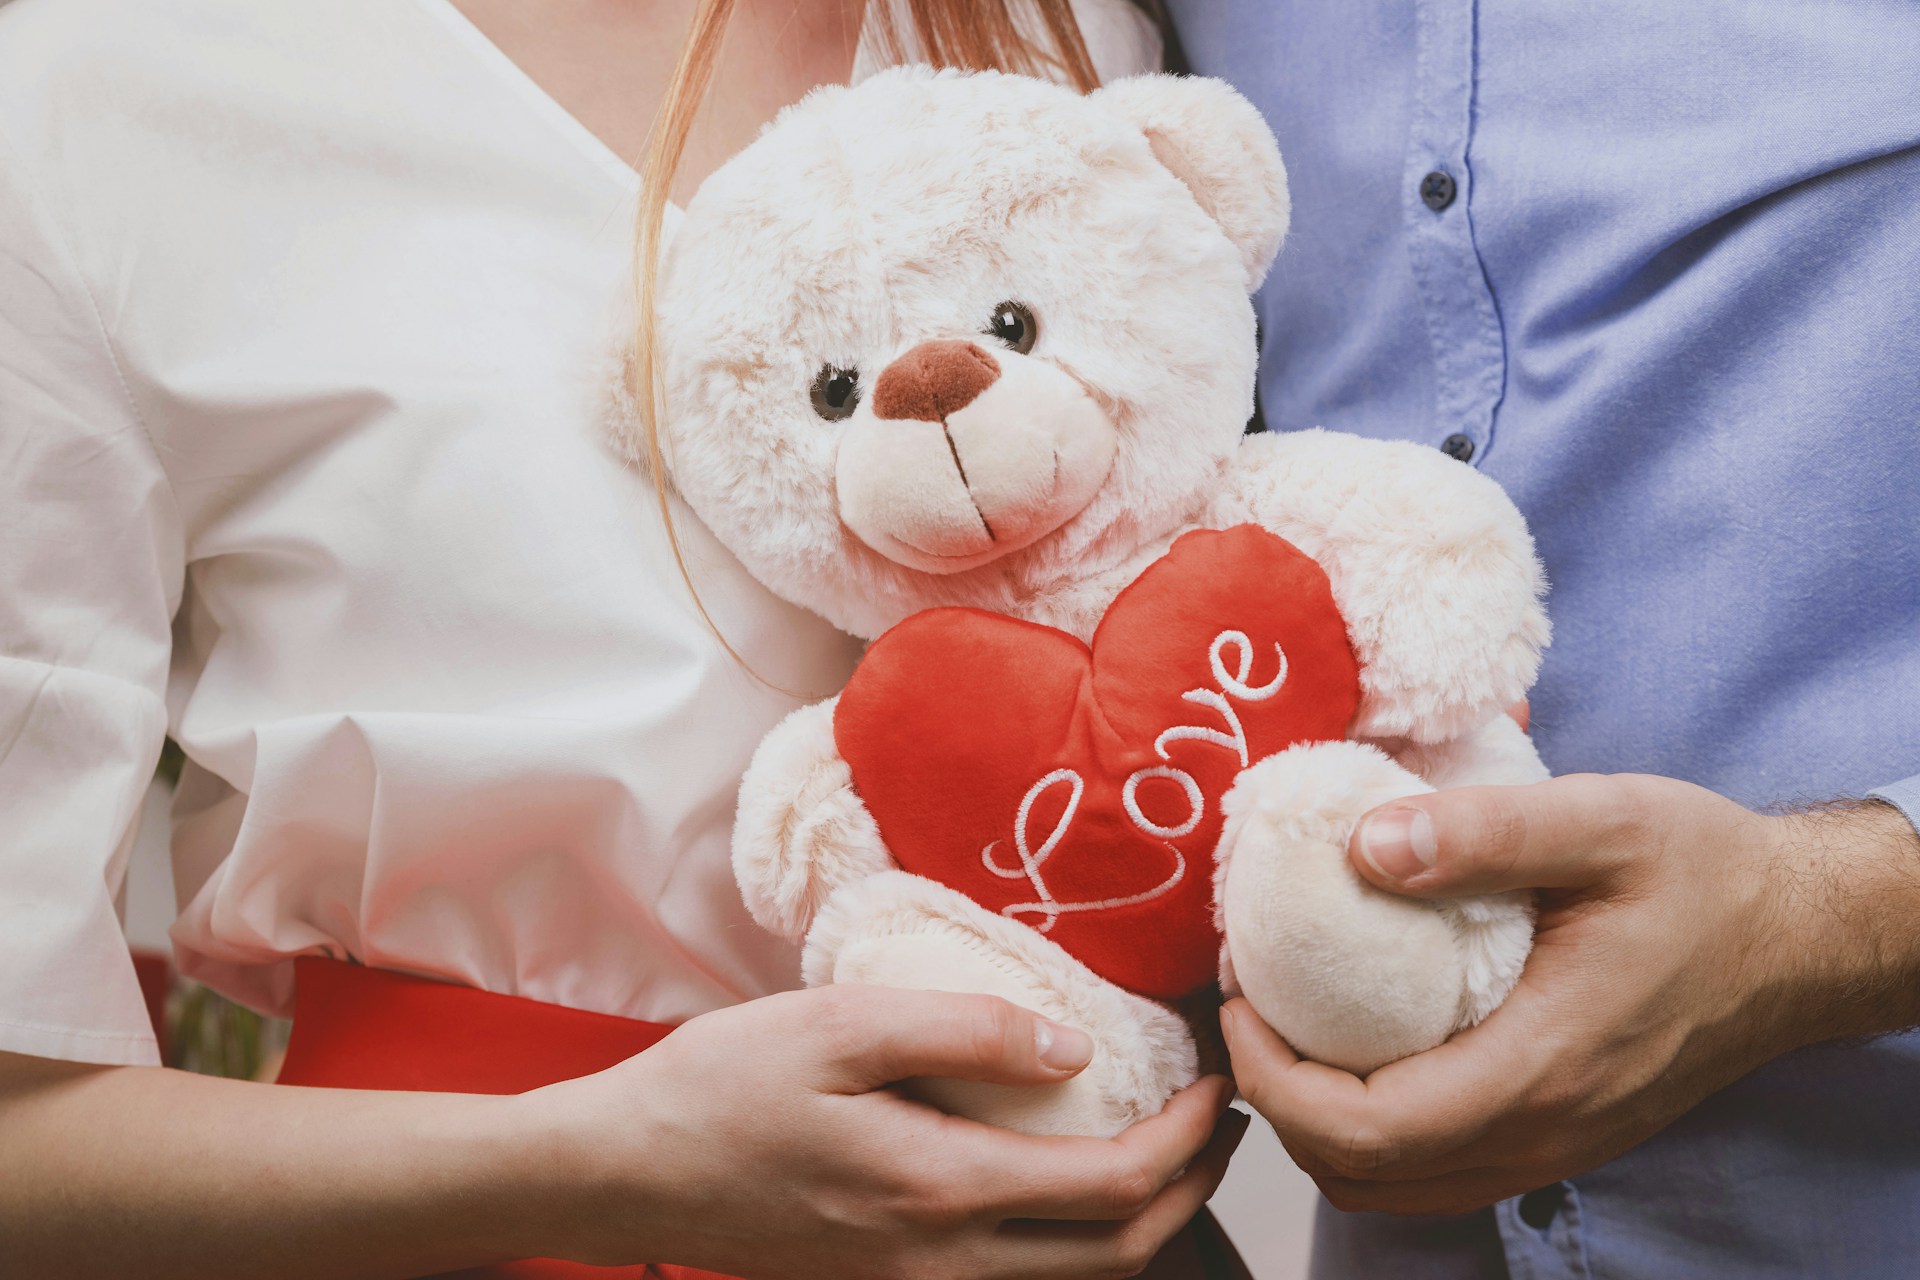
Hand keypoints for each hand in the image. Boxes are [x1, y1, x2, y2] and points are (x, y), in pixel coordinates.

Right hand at [535, 984, 1245, 1277]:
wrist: (625, 1173)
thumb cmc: (721, 1088)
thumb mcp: (839, 1024)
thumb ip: (964, 1030)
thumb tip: (1074, 1050)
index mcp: (938, 1192)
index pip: (1113, 1189)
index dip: (1189, 1139)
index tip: (1218, 1080)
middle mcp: (941, 1264)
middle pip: (1116, 1256)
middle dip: (1191, 1190)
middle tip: (1223, 1120)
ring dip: (1142, 1224)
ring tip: (1170, 1150)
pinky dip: (1075, 1244)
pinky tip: (1071, 1186)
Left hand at [1219, 773, 1919, 1215]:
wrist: (1796, 936)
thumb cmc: (1706, 877)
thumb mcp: (1605, 821)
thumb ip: (1483, 832)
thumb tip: (1361, 847)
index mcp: (1542, 1067)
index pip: (1364, 1129)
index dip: (1273, 1076)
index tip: (1238, 994)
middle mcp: (1541, 1131)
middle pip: (1360, 1173)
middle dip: (1277, 1097)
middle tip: (1247, 998)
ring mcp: (1549, 1145)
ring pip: (1392, 1184)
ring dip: (1317, 1118)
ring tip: (1285, 1019)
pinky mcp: (1554, 1134)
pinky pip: (1432, 1165)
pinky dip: (1368, 1125)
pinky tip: (1355, 1042)